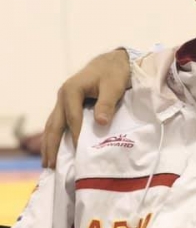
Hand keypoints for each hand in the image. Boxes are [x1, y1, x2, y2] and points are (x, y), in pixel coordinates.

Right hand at [41, 49, 131, 167]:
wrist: (113, 61)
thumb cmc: (114, 73)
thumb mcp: (114, 86)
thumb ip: (106, 104)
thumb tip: (100, 123)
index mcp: (71, 90)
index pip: (72, 118)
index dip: (76, 135)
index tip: (80, 152)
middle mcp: (63, 96)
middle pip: (54, 124)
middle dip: (51, 145)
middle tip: (50, 165)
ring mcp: (63, 101)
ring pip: (53, 125)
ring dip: (49, 144)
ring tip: (48, 163)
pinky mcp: (68, 105)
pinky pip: (58, 123)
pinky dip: (55, 137)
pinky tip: (56, 150)